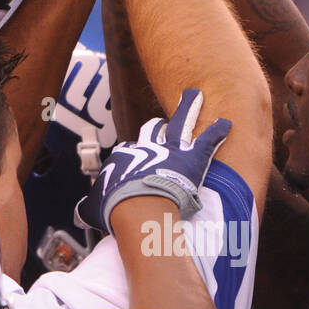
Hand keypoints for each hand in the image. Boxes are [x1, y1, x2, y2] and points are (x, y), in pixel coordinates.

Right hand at [75, 88, 230, 231]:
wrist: (138, 209)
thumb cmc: (115, 210)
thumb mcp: (93, 209)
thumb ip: (89, 208)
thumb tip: (82, 213)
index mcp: (123, 159)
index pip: (127, 154)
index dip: (132, 162)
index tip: (133, 174)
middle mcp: (146, 148)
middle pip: (151, 131)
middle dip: (156, 128)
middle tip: (160, 125)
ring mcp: (169, 151)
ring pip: (179, 124)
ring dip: (188, 109)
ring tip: (194, 95)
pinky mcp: (191, 158)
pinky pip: (207, 141)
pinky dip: (218, 131)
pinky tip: (227, 123)